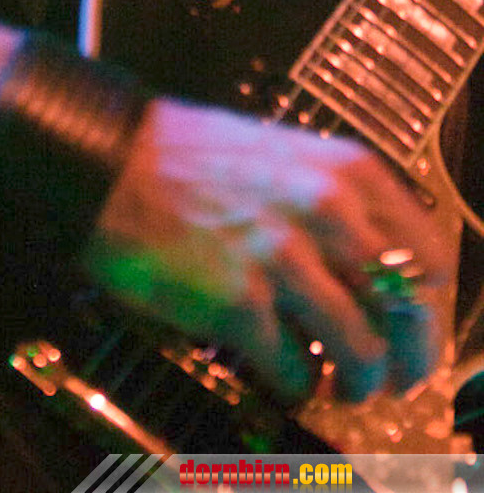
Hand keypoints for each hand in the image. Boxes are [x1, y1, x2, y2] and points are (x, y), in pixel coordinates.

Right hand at [83, 99, 452, 403]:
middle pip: (408, 313)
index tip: (414, 325)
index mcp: (345, 171)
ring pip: (362, 352)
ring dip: (358, 382)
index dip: (428, 306)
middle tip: (391, 374)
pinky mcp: (240, 304)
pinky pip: (294, 371)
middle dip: (406, 359)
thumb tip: (379, 266)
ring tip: (340, 384)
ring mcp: (283, 258)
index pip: (430, 259)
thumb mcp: (283, 155)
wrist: (107, 162)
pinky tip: (282, 370)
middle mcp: (325, 211)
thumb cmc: (186, 156)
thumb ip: (338, 201)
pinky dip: (294, 382)